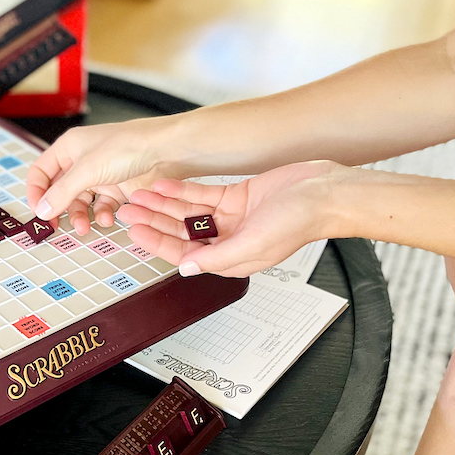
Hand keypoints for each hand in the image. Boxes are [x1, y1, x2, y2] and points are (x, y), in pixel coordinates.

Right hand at [26, 116, 184, 234]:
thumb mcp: (88, 170)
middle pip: (59, 191)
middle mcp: (82, 162)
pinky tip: (108, 219)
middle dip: (58, 209)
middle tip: (56, 227)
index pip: (41, 172)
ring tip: (85, 227)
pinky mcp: (118, 189)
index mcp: (69, 148)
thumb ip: (62, 192)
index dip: (35, 192)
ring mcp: (100, 176)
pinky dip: (102, 215)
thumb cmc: (129, 146)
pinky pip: (102, 207)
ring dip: (80, 216)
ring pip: (81, 203)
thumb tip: (42, 209)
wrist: (166, 152)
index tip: (38, 212)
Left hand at [116, 160, 346, 277]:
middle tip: (129, 211)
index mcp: (231, 259)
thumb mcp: (253, 244)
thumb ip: (217, 257)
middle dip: (153, 222)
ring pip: (187, 213)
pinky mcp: (237, 198)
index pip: (184, 254)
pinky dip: (182, 191)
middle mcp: (228, 240)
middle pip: (180, 233)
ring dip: (163, 205)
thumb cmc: (300, 222)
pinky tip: (164, 185)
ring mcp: (231, 219)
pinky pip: (202, 196)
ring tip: (140, 195)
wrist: (325, 192)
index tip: (134, 232)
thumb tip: (186, 269)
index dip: (156, 243)